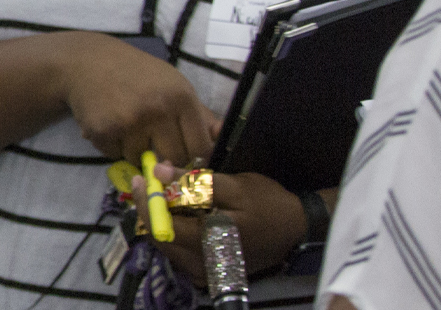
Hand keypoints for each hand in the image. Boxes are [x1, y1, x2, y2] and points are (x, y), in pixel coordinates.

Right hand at [54, 33, 218, 166]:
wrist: (87, 61)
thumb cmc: (136, 72)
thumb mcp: (173, 83)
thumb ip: (198, 113)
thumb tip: (219, 140)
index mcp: (181, 98)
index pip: (201, 148)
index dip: (195, 157)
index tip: (185, 155)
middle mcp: (158, 110)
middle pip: (174, 158)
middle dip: (166, 157)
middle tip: (154, 144)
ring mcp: (129, 121)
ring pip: (142, 159)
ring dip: (135, 151)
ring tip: (127, 128)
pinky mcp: (103, 130)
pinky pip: (114, 155)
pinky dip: (113, 147)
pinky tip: (110, 126)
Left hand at [133, 164, 304, 286]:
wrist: (298, 229)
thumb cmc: (269, 204)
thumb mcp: (236, 186)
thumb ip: (194, 181)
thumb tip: (159, 171)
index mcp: (206, 242)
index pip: (160, 225)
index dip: (146, 201)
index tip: (142, 178)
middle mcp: (200, 263)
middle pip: (158, 236)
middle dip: (151, 208)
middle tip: (152, 183)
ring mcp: (203, 270)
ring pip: (166, 244)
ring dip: (161, 218)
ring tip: (165, 193)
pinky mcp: (207, 269)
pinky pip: (178, 249)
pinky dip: (174, 229)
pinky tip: (180, 211)